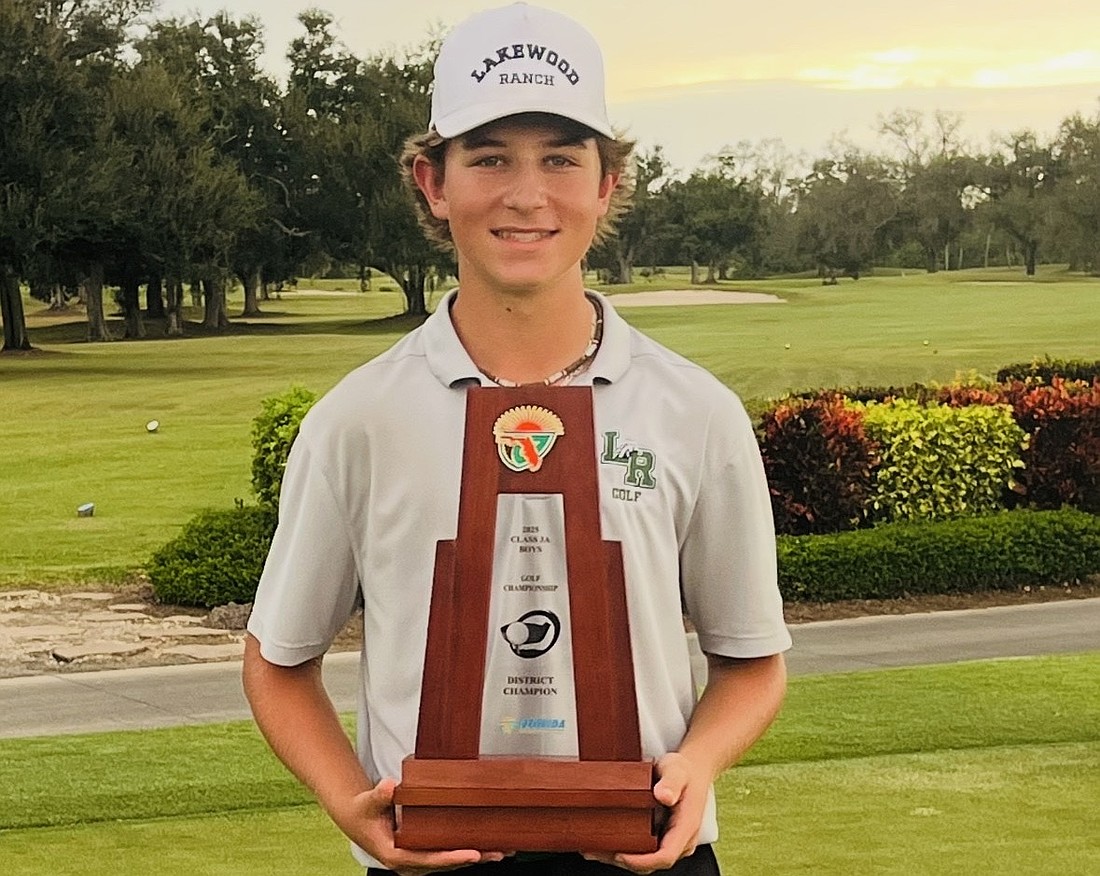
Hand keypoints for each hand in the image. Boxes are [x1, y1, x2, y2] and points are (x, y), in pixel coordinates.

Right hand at [332, 778, 506, 875]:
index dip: (451, 858)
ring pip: (448, 862)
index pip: (428, 859)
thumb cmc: (364, 811)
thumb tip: (388, 785)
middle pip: (444, 864)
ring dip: (473, 857)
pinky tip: (484, 847)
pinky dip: (464, 852)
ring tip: (500, 851)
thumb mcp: (368, 802)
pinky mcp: (422, 854)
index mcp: (396, 854)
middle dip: (472, 859)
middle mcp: (408, 862)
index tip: (472, 854)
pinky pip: (445, 855)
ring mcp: (416, 860)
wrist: (358, 818)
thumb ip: (379, 795)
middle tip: (497, 852)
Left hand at [582, 753, 708, 873]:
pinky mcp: (662, 839)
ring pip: (646, 860)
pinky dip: (624, 850)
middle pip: (652, 863)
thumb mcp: (677, 769)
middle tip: (596, 851)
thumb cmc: (684, 772)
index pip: (666, 856)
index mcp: (687, 827)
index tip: (620, 855)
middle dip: (623, 861)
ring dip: (619, 858)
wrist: (691, 772)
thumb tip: (664, 796)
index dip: (642, 861)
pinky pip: (645, 851)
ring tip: (593, 849)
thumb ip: (672, 782)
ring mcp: (671, 841)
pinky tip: (604, 843)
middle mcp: (681, 840)